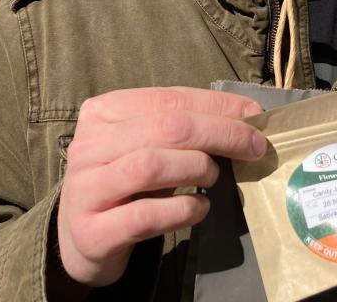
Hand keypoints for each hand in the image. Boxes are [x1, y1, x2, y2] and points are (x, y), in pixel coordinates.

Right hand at [57, 87, 265, 286]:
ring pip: (151, 165)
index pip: (168, 98)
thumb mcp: (149, 146)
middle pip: (165, 128)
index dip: (217, 105)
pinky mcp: (91, 232)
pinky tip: (199, 208)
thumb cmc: (126, 183)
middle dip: (220, 133)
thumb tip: (247, 118)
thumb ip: (184, 129)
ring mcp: (85, 189)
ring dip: (197, 167)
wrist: (81, 238)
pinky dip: (182, 209)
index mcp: (103, 111)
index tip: (254, 116)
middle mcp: (88, 144)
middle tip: (254, 147)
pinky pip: (145, 215)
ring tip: (214, 176)